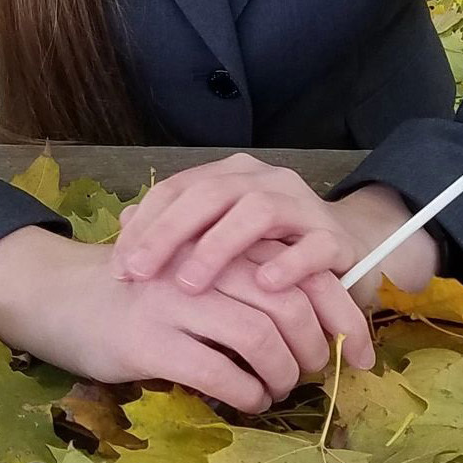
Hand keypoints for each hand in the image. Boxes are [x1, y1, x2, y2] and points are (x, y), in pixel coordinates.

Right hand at [0, 231, 373, 417]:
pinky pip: (218, 372)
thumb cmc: (142, 287)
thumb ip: (246, 275)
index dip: (340, 315)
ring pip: (258, 338)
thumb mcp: (200, 267)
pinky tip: (248, 400)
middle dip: (315, 348)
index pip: (300, 271)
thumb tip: (314, 312)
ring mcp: (176, 300)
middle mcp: (204, 263)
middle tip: (315, 373)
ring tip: (279, 390)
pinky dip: (245, 393)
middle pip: (288, 303)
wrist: (66, 294)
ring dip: (281, 376)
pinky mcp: (151, 340)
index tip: (360, 353)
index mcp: (221, 241)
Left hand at [110, 152, 354, 295]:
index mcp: (233, 175)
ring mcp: (303, 205)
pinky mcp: (335, 238)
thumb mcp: (219, 235)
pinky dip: (288, 263)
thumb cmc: (270, 247)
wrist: (343, 248)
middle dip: (169, 234)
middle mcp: (266, 180)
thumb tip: (124, 221)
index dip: (146, 226)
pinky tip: (264, 287)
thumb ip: (177, 227)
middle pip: (211, 193)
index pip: (179, 188)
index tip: (119, 269)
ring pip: (257, 211)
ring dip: (219, 247)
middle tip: (141, 274)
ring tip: (191, 285)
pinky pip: (313, 246)